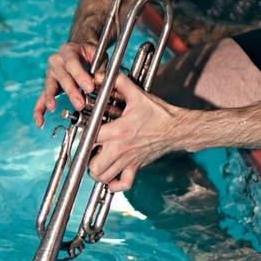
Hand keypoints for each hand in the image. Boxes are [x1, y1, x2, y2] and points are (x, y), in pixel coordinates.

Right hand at [33, 42, 97, 126]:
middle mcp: (56, 61)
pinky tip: (40, 121)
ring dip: (51, 98)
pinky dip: (39, 110)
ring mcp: (50, 73)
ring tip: (52, 108)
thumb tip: (102, 82)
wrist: (79, 47)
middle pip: (62, 77)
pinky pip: (41, 98)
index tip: (90, 88)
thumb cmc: (89, 53)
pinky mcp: (48, 85)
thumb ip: (99, 68)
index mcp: (68, 51)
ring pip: (50, 87)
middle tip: (80, 104)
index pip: (73, 64)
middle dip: (72, 92)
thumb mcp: (97, 55)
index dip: (81, 76)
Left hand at [89, 73, 182, 191]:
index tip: (85, 130)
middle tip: (88, 150)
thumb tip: (104, 75)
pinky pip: (123, 185)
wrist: (177, 128)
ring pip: (104, 177)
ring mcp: (128, 161)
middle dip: (87, 160)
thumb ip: (119, 83)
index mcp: (118, 131)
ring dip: (97, 172)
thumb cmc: (158, 113)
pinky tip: (111, 177)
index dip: (84, 135)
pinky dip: (114, 185)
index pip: (90, 139)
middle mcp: (120, 149)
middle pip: (93, 166)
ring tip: (97, 161)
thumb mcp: (137, 95)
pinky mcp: (137, 167)